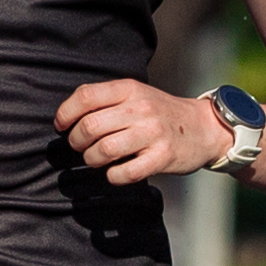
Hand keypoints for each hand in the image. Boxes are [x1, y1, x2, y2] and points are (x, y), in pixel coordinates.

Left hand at [56, 76, 233, 186]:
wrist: (203, 128)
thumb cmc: (159, 113)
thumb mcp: (136, 95)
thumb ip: (105, 100)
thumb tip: (66, 118)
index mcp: (130, 89)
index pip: (85, 97)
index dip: (65, 114)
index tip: (61, 126)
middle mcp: (141, 108)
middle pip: (90, 126)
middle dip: (76, 142)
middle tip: (80, 147)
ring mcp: (153, 133)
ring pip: (103, 150)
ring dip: (92, 160)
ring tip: (95, 159)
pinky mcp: (162, 158)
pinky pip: (124, 173)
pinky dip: (112, 176)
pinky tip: (115, 172)